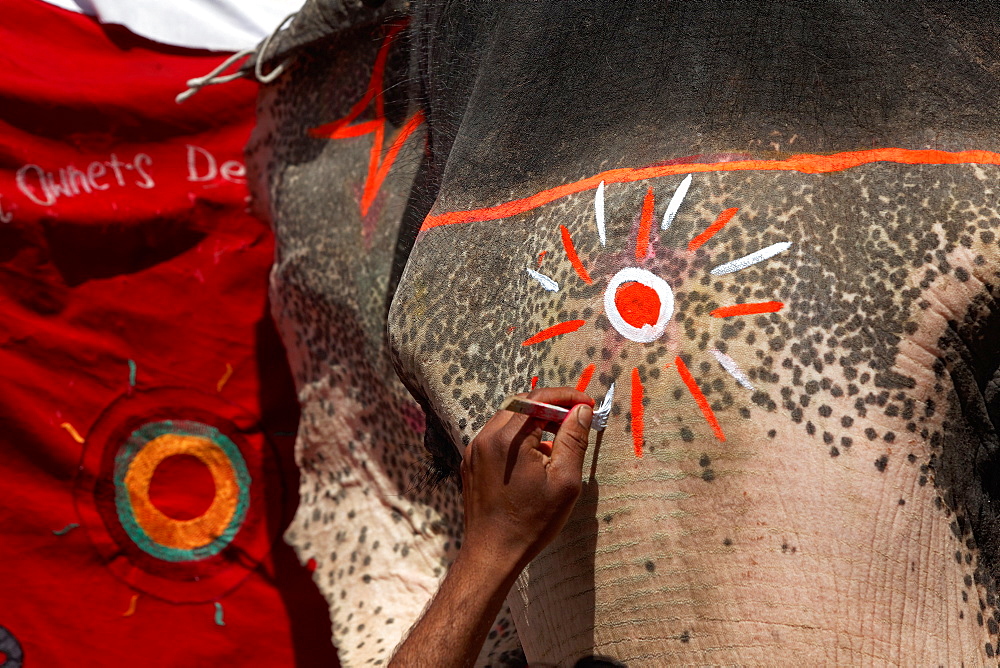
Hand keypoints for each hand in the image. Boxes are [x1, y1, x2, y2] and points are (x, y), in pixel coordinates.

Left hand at [460, 386, 594, 572]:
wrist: (492, 553)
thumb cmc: (532, 522)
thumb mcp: (564, 482)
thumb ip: (573, 440)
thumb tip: (581, 411)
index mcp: (508, 439)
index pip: (538, 398)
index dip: (566, 396)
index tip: (586, 403)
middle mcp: (486, 438)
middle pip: (521, 403)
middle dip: (551, 406)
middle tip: (576, 419)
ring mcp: (475, 449)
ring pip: (508, 419)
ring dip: (534, 421)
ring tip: (558, 441)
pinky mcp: (471, 462)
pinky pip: (497, 437)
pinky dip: (518, 436)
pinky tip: (535, 457)